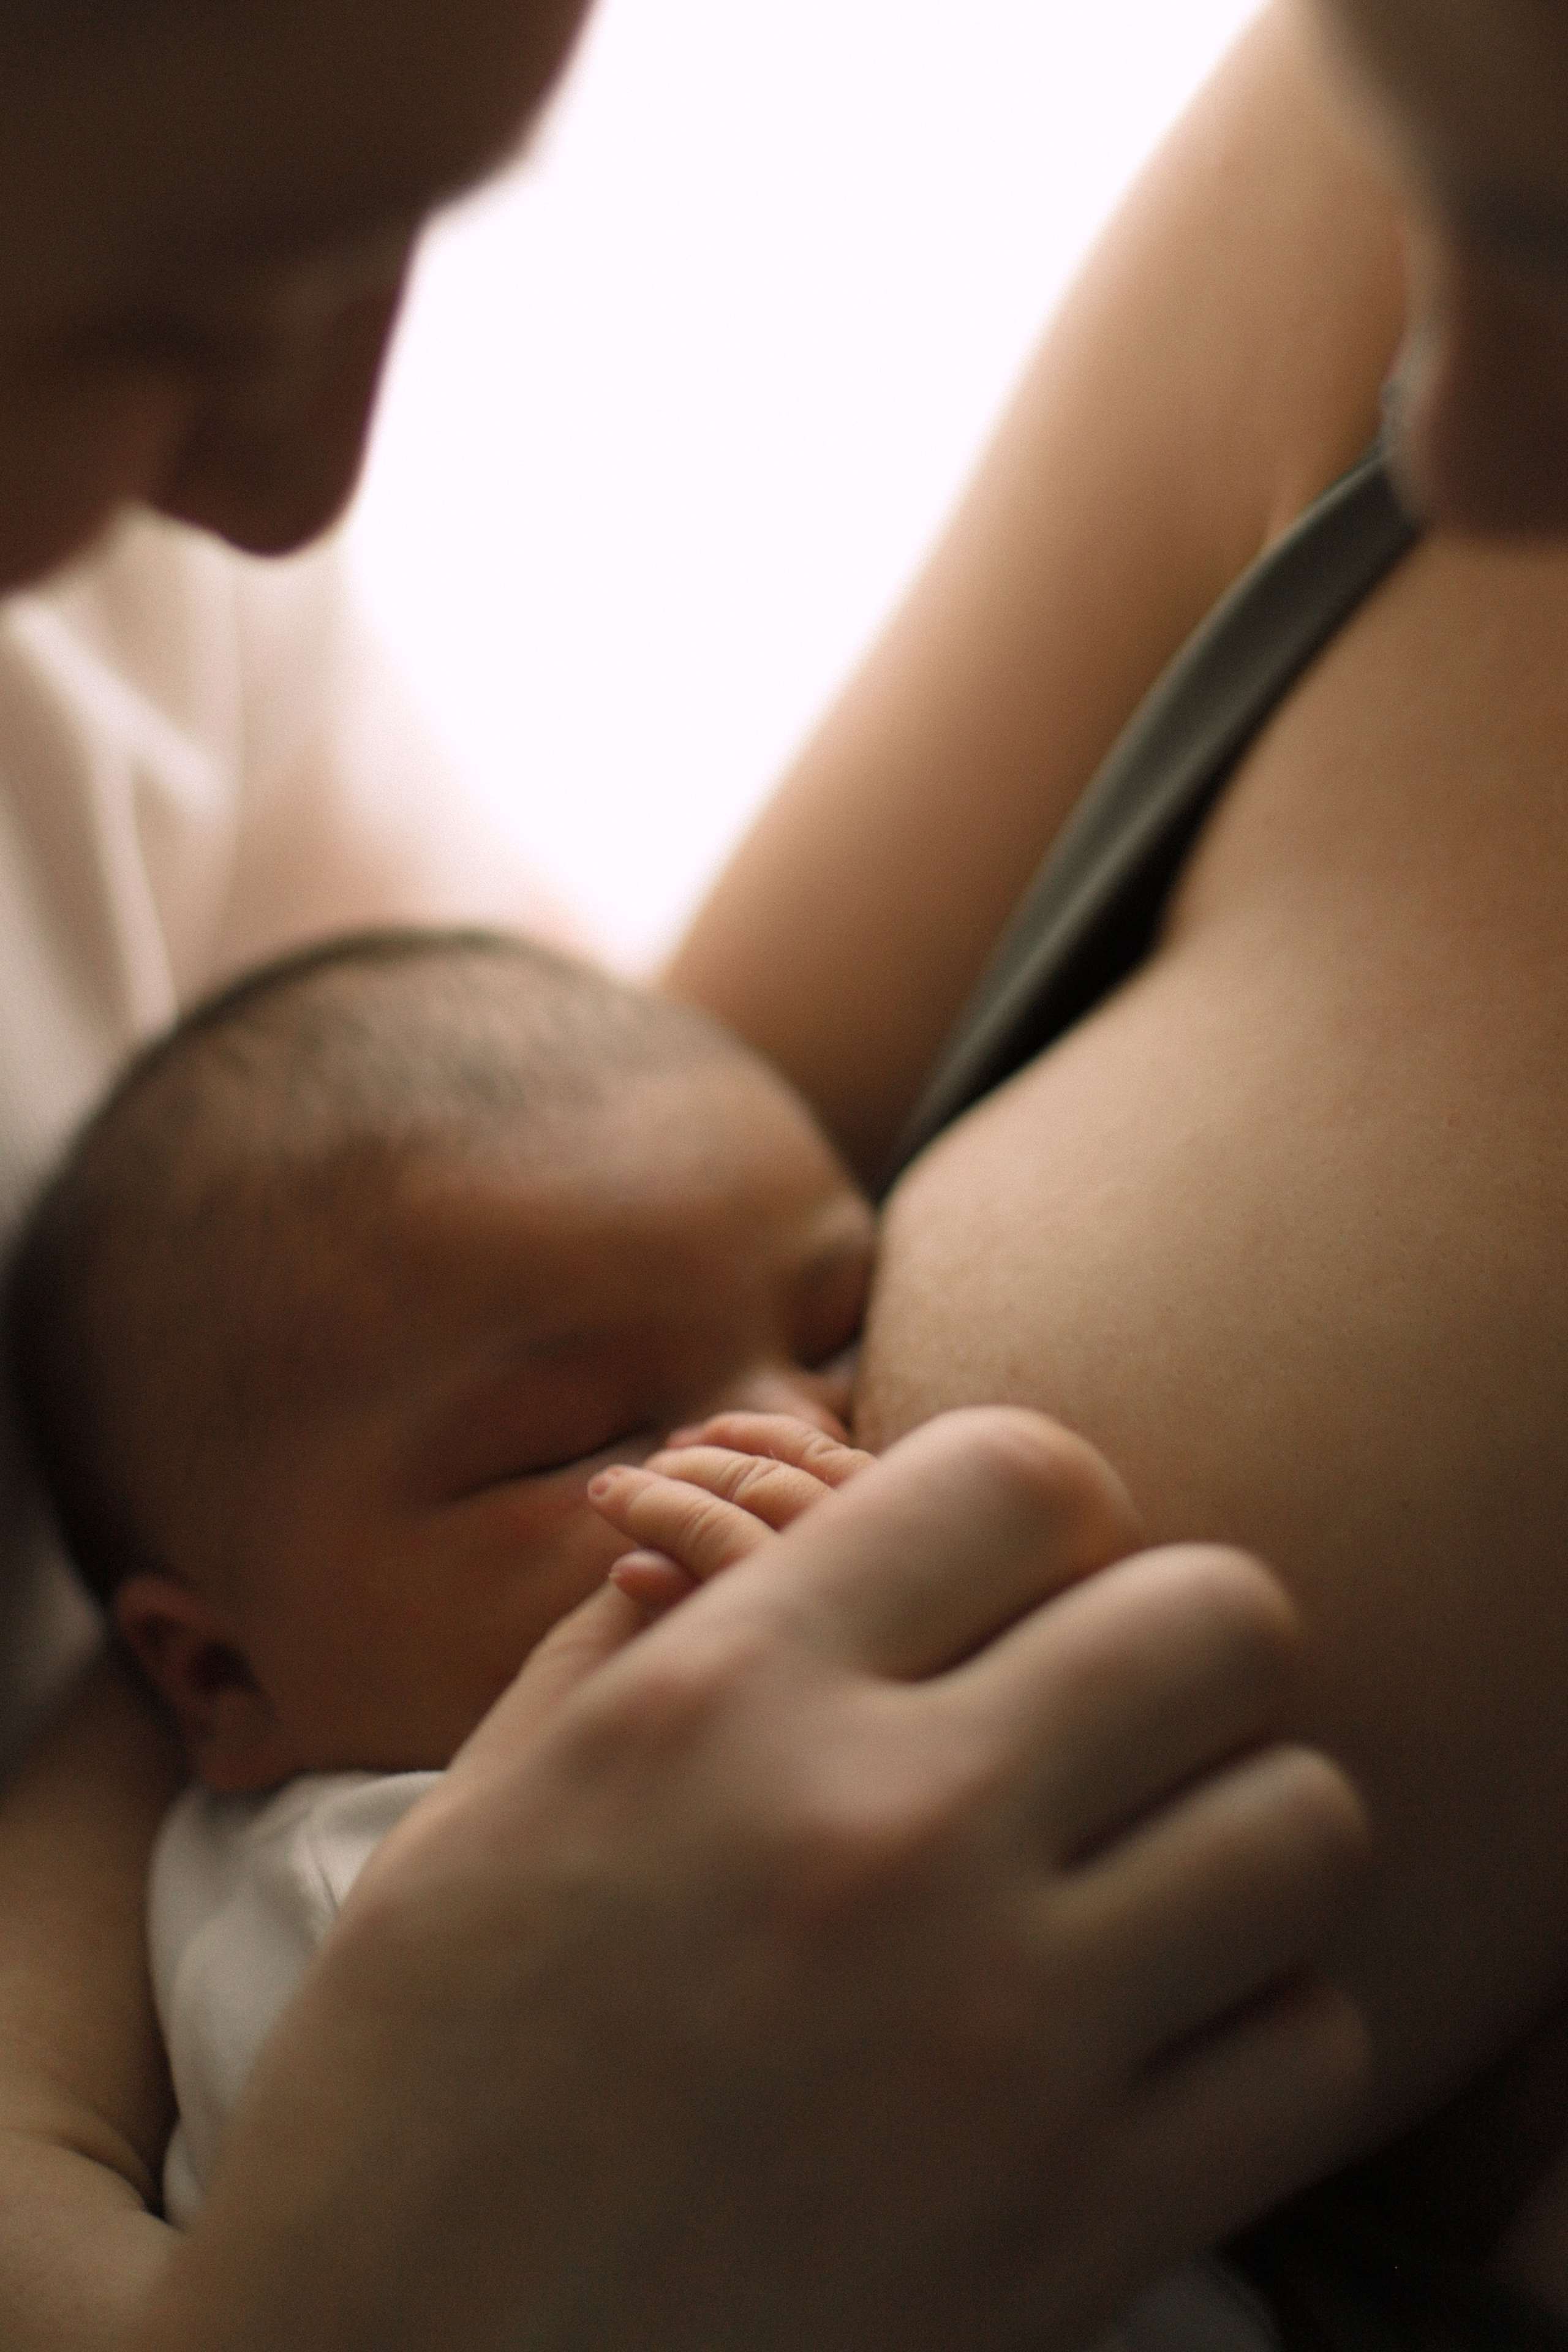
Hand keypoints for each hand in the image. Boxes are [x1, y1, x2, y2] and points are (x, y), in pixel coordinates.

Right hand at [139, 1408, 1369, 2351]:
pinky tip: (1146, 2038)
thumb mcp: (491, 1800)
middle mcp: (884, 1833)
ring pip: (1302, 1820)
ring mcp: (999, 2038)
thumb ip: (649, 1632)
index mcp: (727, 1701)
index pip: (1029, 1476)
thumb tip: (769, 1517)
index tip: (1010, 1583)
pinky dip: (1255, 2028)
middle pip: (1220, 1618)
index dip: (1042, 1508)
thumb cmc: (417, 2082)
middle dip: (1173, 1643)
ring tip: (1138, 1874)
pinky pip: (1308, 2049)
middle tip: (1101, 1717)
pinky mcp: (1075, 2232)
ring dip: (1235, 1827)